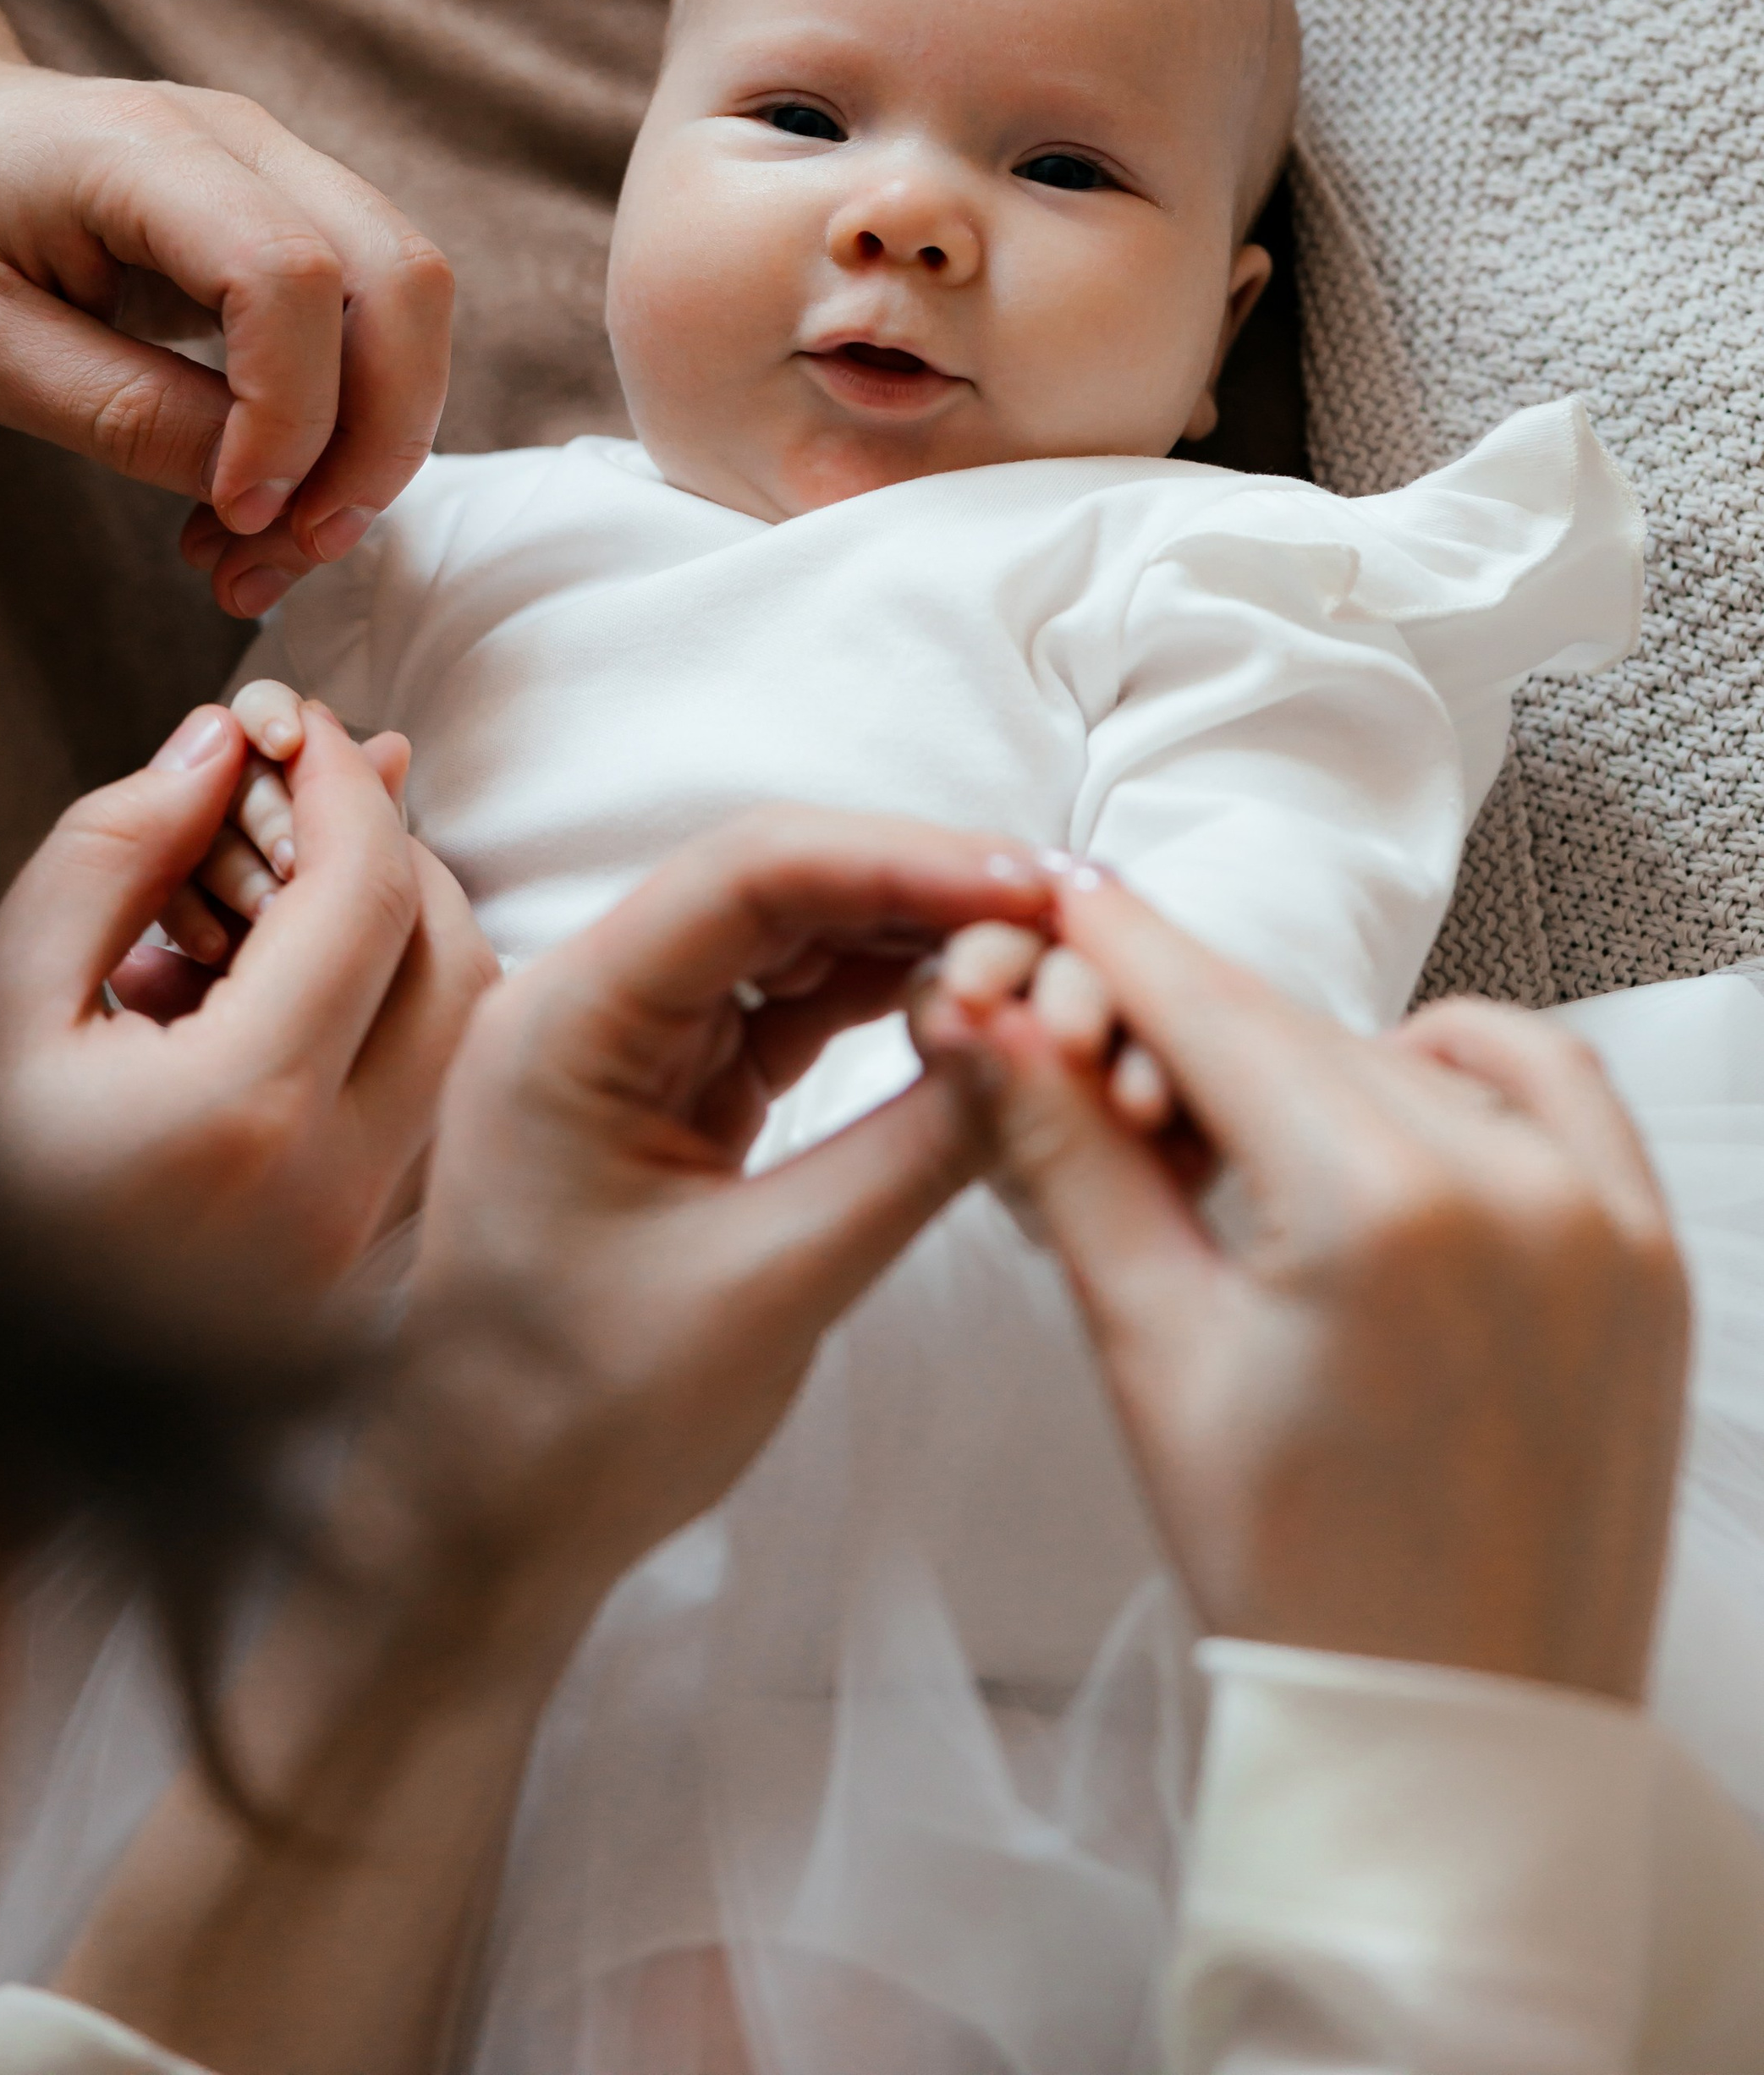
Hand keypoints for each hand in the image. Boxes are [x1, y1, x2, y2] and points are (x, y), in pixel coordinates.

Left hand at [0, 43, 450, 616]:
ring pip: (409, 309)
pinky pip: (367, 326)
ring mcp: (282, 172)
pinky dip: (341, 428)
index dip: (289, 414)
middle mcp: (244, 141)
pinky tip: (253, 503)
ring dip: (369, 446)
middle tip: (291, 550)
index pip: (290, 274)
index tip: (230, 513)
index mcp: (145, 152)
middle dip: (379, 440)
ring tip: (260, 552)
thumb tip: (253, 487)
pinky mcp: (291, 220)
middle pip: (404, 280)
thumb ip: (116, 411)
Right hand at [0, 699, 495, 1312]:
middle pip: (451, 962)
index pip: (367, 895)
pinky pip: (406, 1110)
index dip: (341, 782)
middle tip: (289, 794)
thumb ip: (112, 854)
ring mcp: (349, 1245)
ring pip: (448, 1040)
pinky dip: (365, 1022)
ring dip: (385, 936)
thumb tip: (217, 741)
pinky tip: (243, 994)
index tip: (295, 723)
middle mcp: (330, 1191)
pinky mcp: (341, 1274)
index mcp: (242, 1116)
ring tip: (253, 892)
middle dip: (387, 850)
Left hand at [402, 809, 1050, 1607]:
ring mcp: (623, 1041)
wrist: (490, 1530)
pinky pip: (784, 1005)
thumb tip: (1043, 1039)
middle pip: (774, 884)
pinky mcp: (665, 1087)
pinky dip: (879, 1002)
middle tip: (1066, 911)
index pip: (749, 875)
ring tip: (1040, 955)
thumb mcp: (774, 1286)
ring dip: (911, 939)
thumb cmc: (588, 1427)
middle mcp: (583, 1002)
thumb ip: (916, 1153)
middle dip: (923, 889)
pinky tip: (970, 1007)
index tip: (1031, 884)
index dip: (903, 859)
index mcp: (565, 1024)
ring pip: (789, 938)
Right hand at [915, 871, 1689, 1701]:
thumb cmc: (1292, 1575)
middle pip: (1304, 1034)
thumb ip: (1073, 1158)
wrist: (1454, 1737)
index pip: (1212, 1010)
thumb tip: (984, 1022)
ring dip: (1325, 1066)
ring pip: (1417, 1055)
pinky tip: (1395, 1128)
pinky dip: (1467, 1077)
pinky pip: (1556, 1089)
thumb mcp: (1152, 1350)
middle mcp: (1514, 1185)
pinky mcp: (1652, 1257)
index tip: (1063, 899)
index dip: (1119, 950)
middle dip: (1198, 1037)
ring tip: (1254, 1152)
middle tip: (1114, 1074)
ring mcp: (1605, 1219)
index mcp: (1378, 1206)